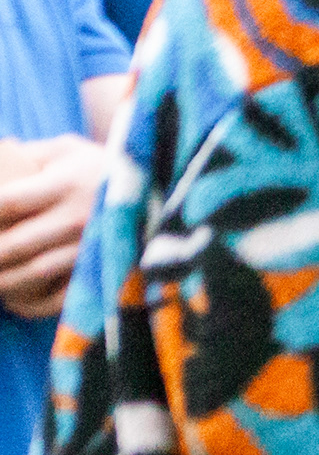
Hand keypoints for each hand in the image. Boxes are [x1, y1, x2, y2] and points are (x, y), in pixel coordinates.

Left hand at [0, 133, 111, 320]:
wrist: (166, 191)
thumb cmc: (106, 168)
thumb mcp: (69, 150)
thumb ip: (28, 155)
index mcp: (66, 184)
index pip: (7, 203)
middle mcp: (80, 218)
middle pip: (14, 244)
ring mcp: (94, 249)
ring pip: (34, 273)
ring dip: (2, 282)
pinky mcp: (107, 272)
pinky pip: (63, 297)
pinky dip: (32, 304)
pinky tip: (15, 302)